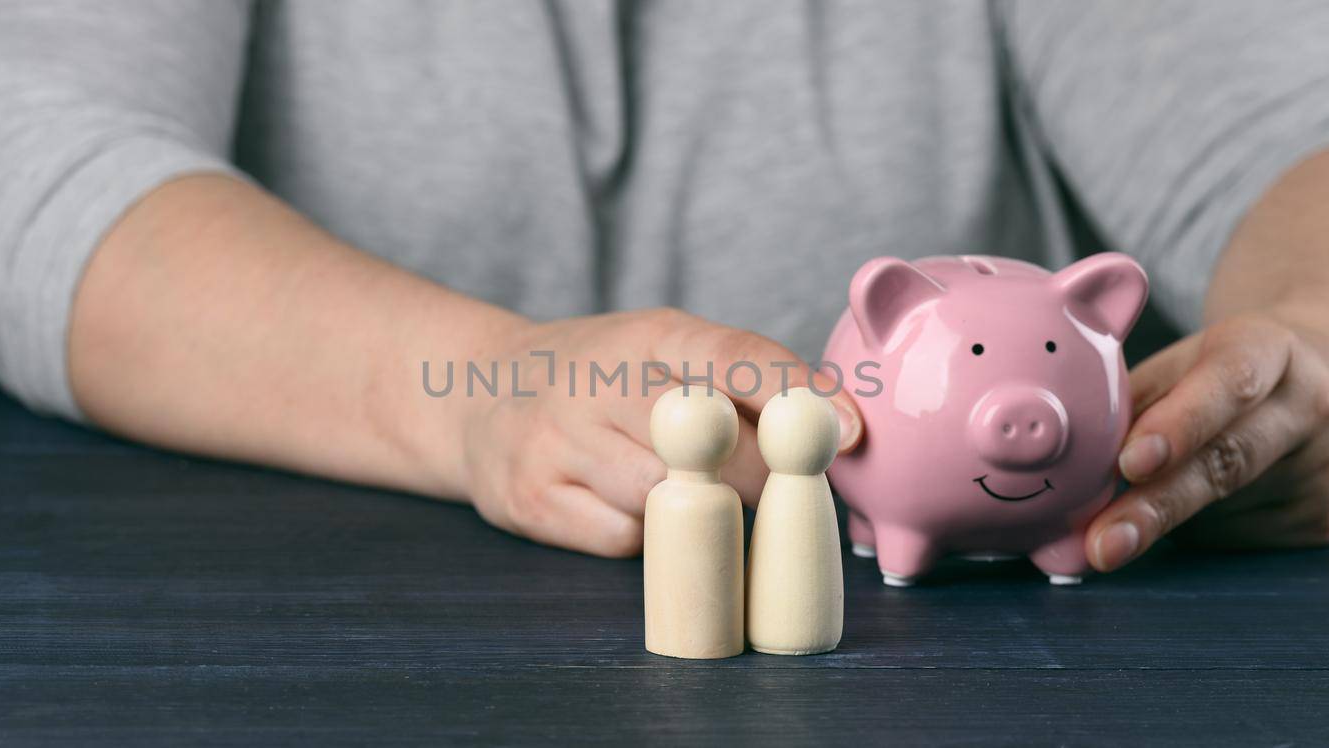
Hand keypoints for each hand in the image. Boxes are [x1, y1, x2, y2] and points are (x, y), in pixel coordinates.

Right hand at [447, 309, 862, 556]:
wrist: (475, 393)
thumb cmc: (603, 376)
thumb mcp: (666, 349)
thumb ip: (744, 380)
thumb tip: (846, 428)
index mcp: (650, 335)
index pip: (735, 357)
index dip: (800, 396)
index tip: (853, 433)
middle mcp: (598, 383)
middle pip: (716, 450)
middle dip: (763, 477)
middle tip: (780, 486)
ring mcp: (558, 445)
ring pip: (670, 503)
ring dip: (703, 511)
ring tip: (692, 488)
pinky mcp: (531, 501)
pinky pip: (625, 541)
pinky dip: (646, 535)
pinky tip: (628, 504)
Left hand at [1083, 309, 1328, 570]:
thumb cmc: (1223, 375)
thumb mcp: (1182, 364)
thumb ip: (1131, 404)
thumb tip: (1071, 469)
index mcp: (1272, 348)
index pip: (1230, 383)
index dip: (1180, 424)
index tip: (1131, 462)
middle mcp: (1313, 405)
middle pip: (1229, 461)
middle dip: (1158, 506)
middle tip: (1103, 542)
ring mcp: (1327, 467)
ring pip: (1223, 511)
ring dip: (1166, 517)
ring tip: (1142, 503)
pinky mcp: (1326, 518)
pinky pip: (1236, 538)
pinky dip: (1196, 531)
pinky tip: (1197, 506)